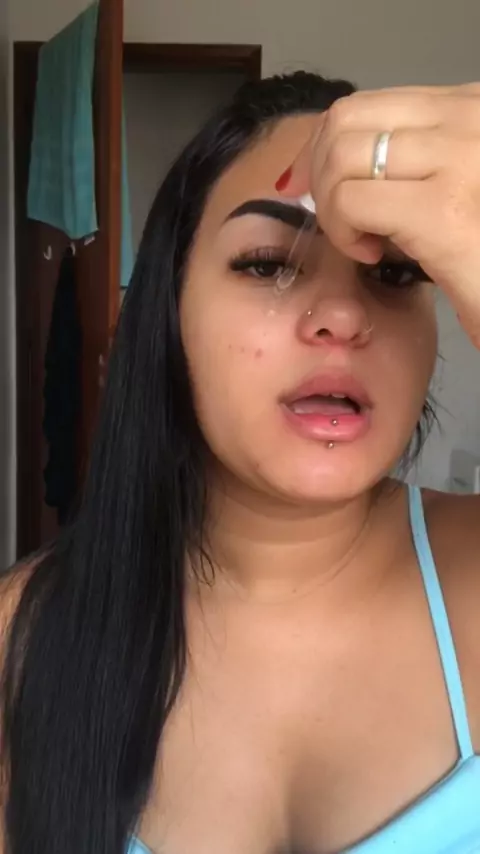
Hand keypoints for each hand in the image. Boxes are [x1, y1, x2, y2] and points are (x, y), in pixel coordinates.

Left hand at [278, 85, 479, 347]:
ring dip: (333, 208)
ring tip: (361, 241)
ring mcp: (459, 158)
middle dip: (318, 173)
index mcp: (472, 108)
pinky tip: (371, 256)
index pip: (367, 105)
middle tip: (336, 220)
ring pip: (343, 157)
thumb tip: (333, 161)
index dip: (321, 145)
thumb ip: (410, 162)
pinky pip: (351, 201)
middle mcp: (470, 119)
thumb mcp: (453, 188)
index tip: (305, 186)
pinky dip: (344, 233)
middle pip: (346, 119)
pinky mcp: (442, 208)